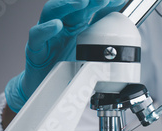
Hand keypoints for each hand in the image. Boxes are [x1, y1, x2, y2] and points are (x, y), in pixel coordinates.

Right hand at [5, 0, 125, 112]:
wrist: (48, 90)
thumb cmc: (68, 68)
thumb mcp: (91, 53)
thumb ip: (105, 41)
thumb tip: (125, 32)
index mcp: (76, 24)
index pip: (89, 6)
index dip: (102, 2)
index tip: (119, 0)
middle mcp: (61, 25)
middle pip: (72, 4)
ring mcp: (48, 35)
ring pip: (53, 12)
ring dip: (67, 4)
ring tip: (82, 2)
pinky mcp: (36, 49)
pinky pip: (37, 36)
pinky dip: (46, 29)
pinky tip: (57, 25)